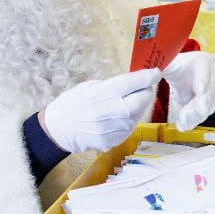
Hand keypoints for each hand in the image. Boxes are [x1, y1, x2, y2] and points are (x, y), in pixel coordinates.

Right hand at [40, 69, 160, 152]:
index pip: (132, 83)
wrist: (59, 129)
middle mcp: (108, 112)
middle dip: (147, 92)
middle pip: (141, 100)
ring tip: (129, 101)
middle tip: (145, 87)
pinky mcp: (113, 141)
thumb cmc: (72, 103)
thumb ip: (113, 85)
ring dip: (138, 106)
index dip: (148, 77)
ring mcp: (112, 129)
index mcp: (101, 94)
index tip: (155, 72)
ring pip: (138, 115)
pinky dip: (130, 119)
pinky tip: (120, 115)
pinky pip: (129, 127)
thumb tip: (135, 82)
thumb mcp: (90, 87)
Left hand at [163, 52, 214, 130]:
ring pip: (207, 106)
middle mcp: (212, 76)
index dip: (203, 80)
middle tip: (186, 115)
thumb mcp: (169, 64)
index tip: (200, 90)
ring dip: (194, 116)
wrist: (187, 74)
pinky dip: (193, 120)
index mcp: (202, 62)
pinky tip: (182, 125)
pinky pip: (203, 114)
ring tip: (181, 122)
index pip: (205, 70)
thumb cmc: (177, 67)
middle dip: (198, 104)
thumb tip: (149, 72)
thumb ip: (161, 67)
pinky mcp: (210, 104)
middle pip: (208, 92)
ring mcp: (213, 91)